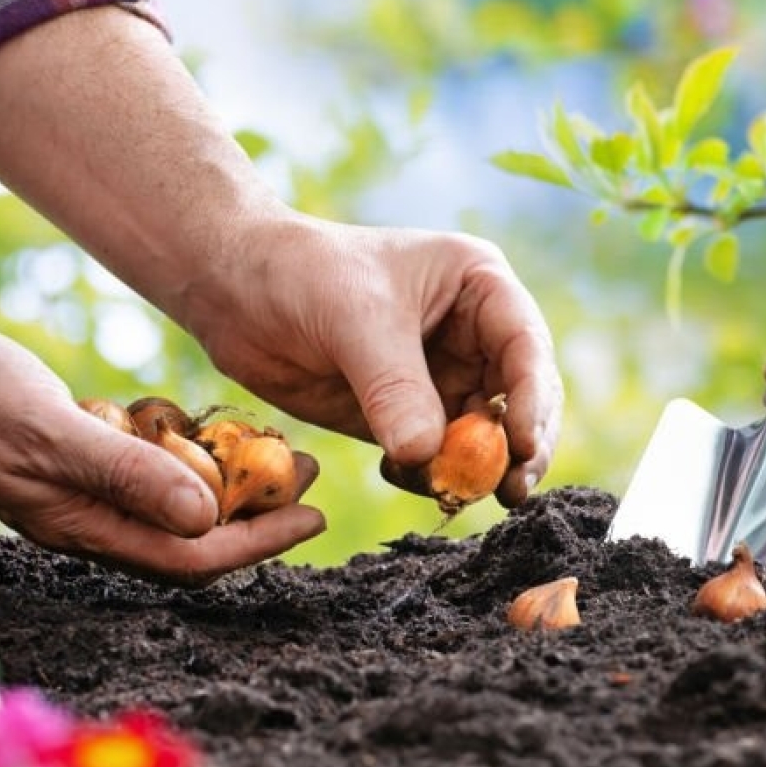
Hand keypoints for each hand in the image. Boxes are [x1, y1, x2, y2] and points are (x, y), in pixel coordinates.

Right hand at [0, 315, 323, 584]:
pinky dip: (186, 457)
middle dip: (257, 513)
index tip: (315, 516)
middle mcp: (88, 520)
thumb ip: (125, 474)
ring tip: (278, 450)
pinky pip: (146, 471)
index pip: (189, 558)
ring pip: (173, 505)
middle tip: (311, 472)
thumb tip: (207, 520)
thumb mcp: (49, 430)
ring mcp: (81, 491)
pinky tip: (211, 431)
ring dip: (229, 484)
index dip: (259, 544)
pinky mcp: (76, 459)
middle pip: (191, 537)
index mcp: (83, 528)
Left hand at [186, 215, 562, 505]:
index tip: (525, 447)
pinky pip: (432, 456)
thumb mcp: (356, 320)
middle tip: (509, 493)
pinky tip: (402, 476)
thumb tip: (427, 458)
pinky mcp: (399, 414)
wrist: (232, 289)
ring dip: (472, 469)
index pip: (525, 346)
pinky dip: (428, 475)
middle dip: (517, 447)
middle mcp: (469, 333)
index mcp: (477, 286)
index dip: (533, 399)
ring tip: (452, 492)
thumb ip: (395, 388)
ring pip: (479, 435)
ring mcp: (436, 377)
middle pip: (517, 399)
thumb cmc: (301, 273)